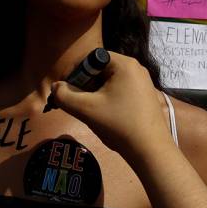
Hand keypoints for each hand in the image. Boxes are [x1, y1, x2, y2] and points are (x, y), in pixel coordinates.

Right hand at [50, 52, 171, 160]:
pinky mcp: (145, 96)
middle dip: (86, 84)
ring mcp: (143, 82)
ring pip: (110, 81)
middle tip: (78, 103)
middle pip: (101, 69)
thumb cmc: (118, 124)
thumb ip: (65, 96)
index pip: (92, 57)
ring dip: (96, 93)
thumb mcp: (86, 109)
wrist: (150, 150)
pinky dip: (109, 99)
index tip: (69, 90)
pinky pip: (121, 90)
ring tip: (91, 111)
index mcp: (124, 64)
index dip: (76, 72)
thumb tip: (55, 87)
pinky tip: (107, 116)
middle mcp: (136, 68)